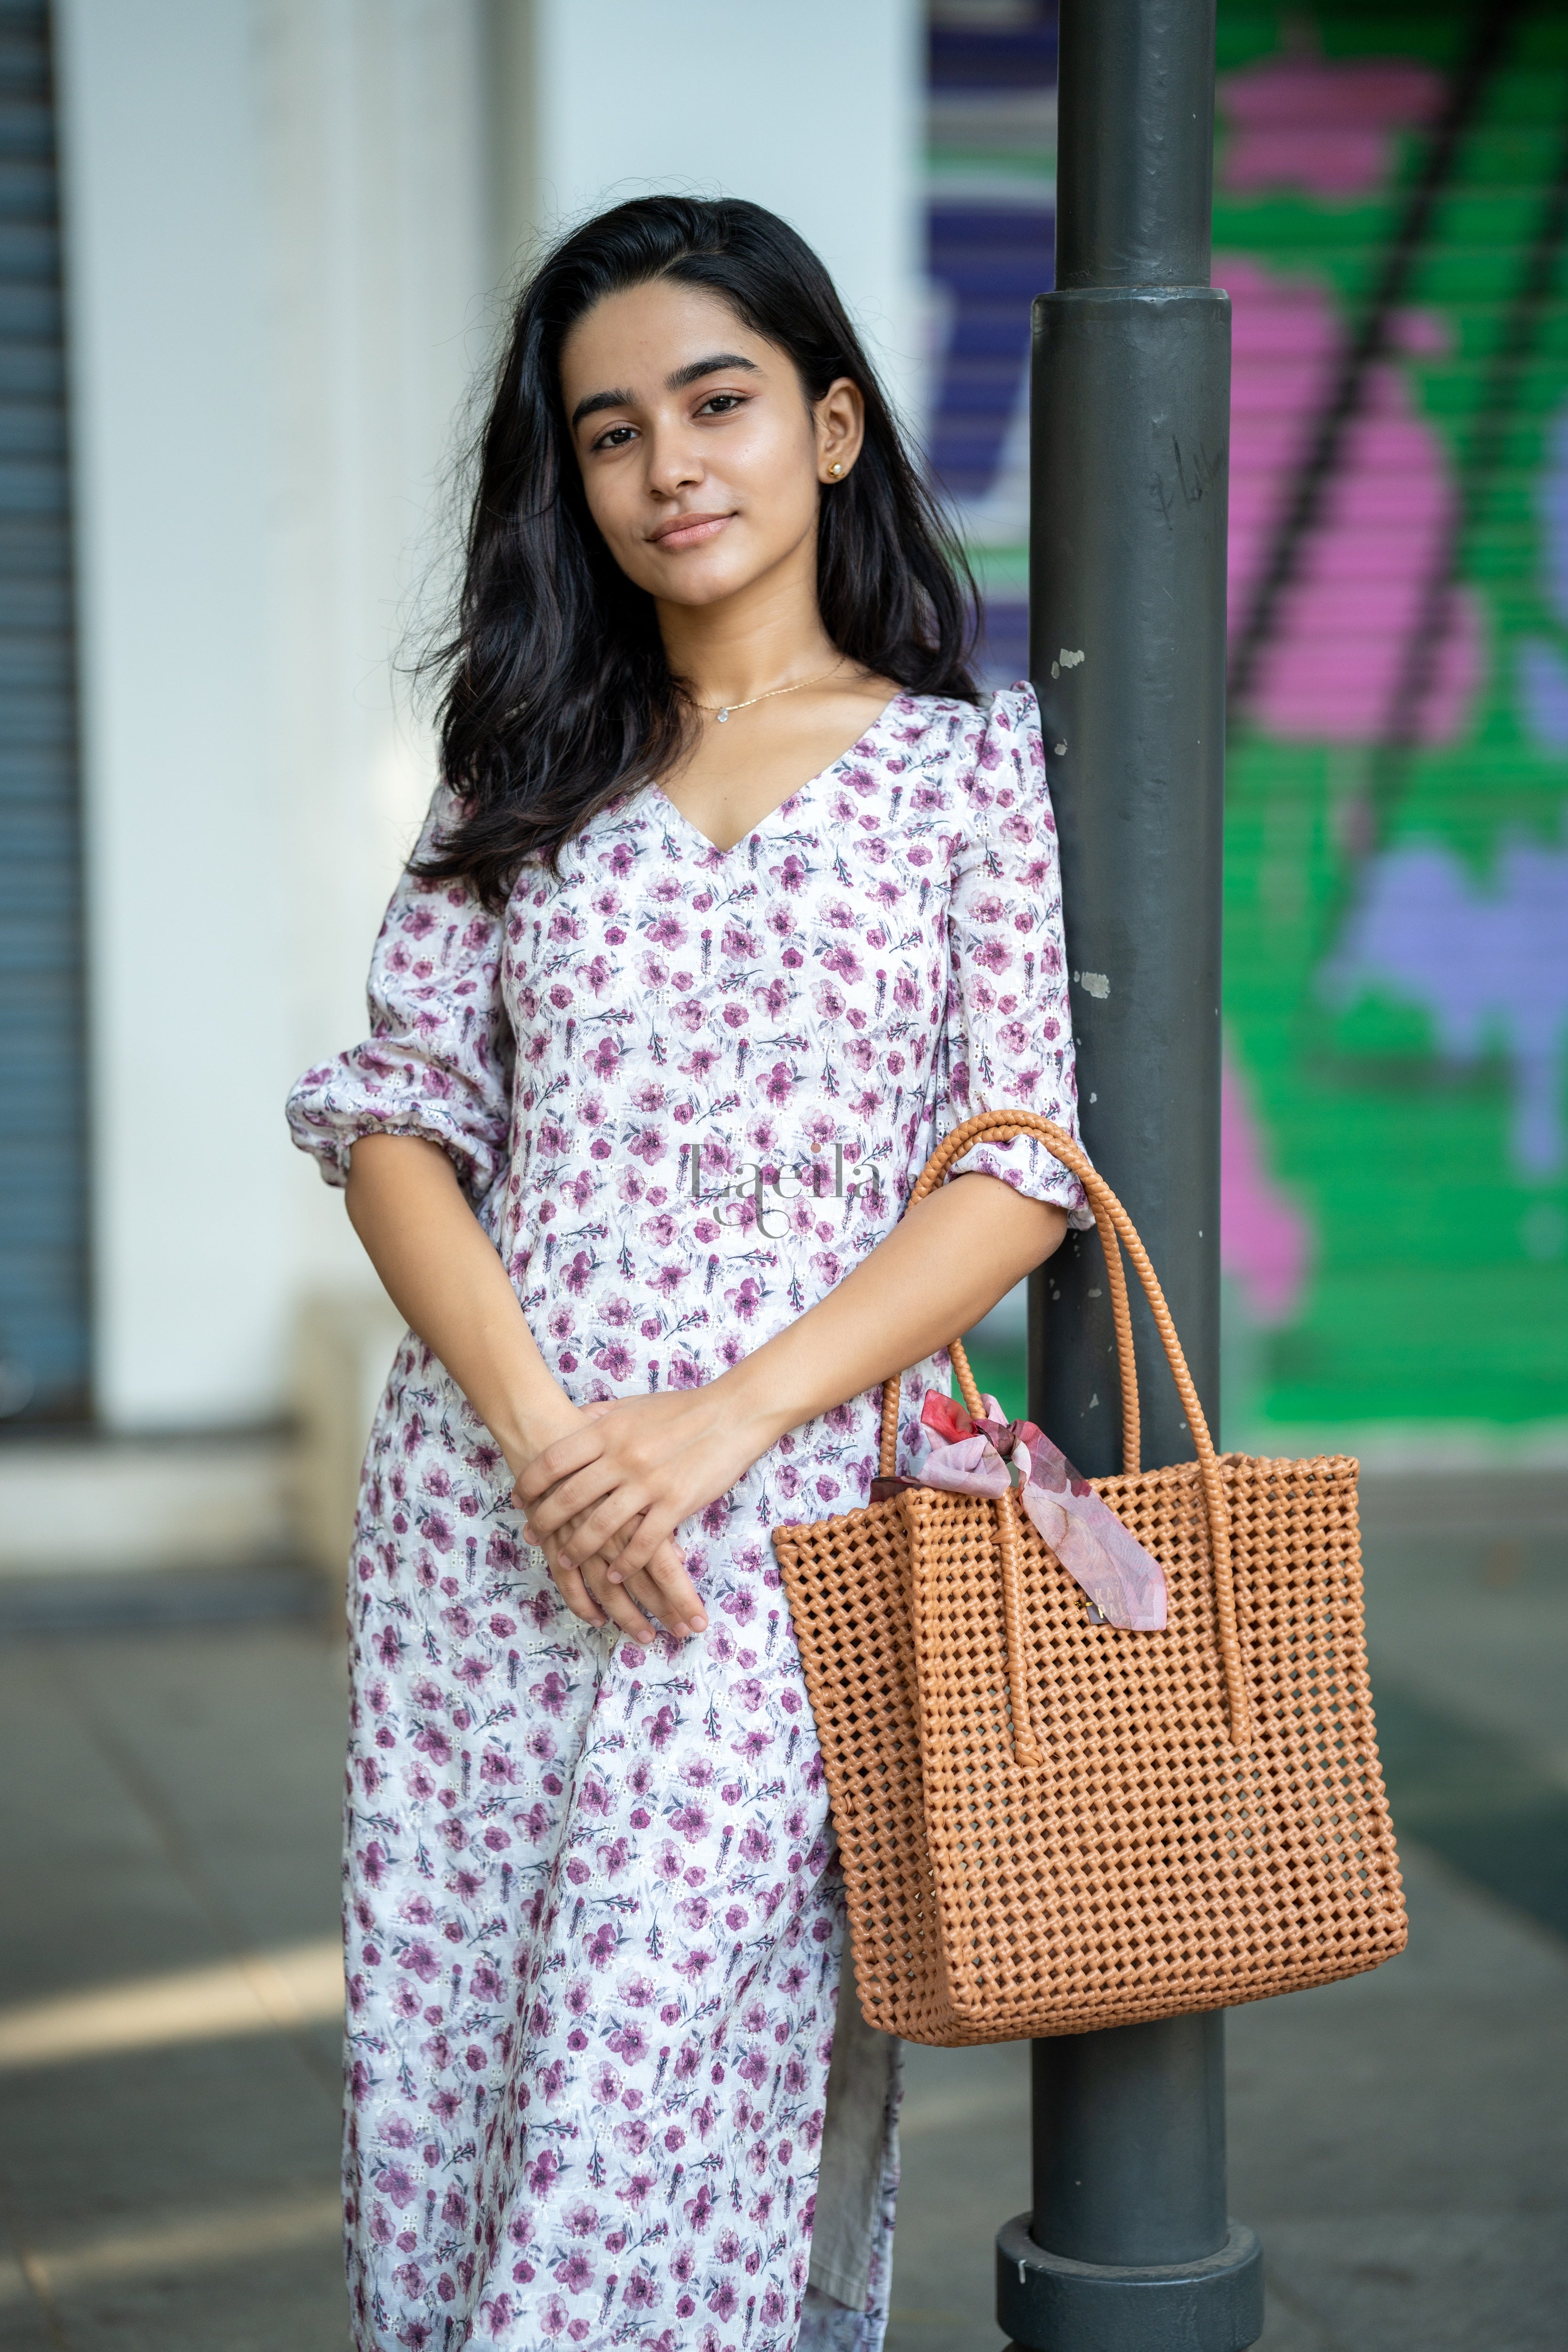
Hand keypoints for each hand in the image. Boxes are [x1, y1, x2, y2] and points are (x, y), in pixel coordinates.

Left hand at [512, 1383, 780, 1602]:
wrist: (732, 1414)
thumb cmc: (681, 1409)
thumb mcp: (633, 1405)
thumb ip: (600, 1415)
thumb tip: (571, 1420)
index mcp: (608, 1431)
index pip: (554, 1460)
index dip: (531, 1483)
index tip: (519, 1498)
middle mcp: (623, 1458)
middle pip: (570, 1497)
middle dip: (546, 1522)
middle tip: (534, 1536)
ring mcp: (649, 1483)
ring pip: (601, 1526)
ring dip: (579, 1549)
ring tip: (566, 1561)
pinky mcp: (676, 1504)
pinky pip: (643, 1544)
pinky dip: (624, 1564)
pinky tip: (613, 1574)